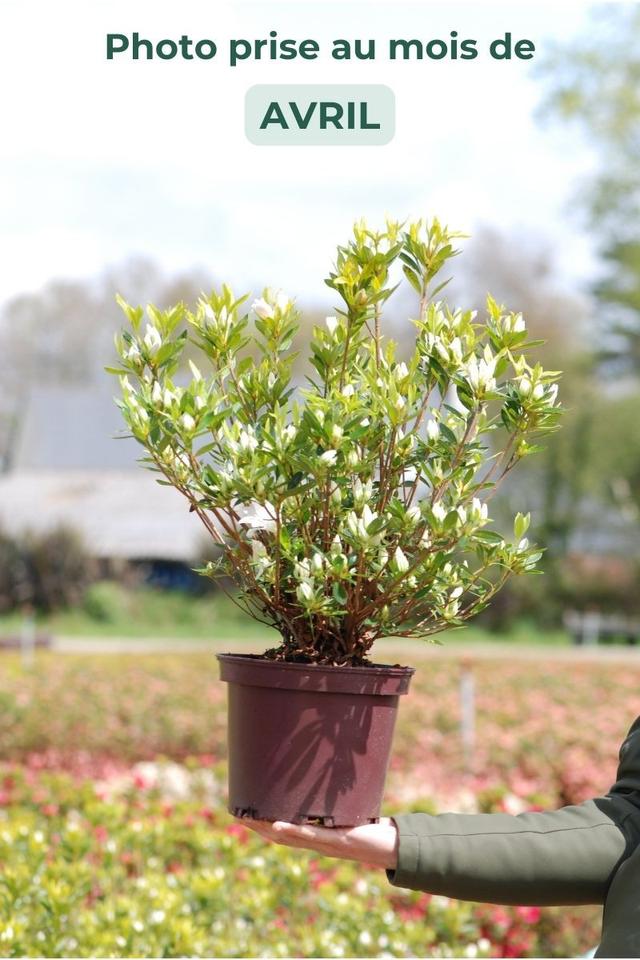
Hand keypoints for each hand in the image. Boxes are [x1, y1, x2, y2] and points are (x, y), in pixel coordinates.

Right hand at [239, 816, 398, 869]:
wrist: (395, 848)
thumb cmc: (374, 830)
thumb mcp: (350, 813)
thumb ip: (336, 803)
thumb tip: (329, 777)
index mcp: (317, 838)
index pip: (284, 833)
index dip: (264, 825)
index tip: (246, 813)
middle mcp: (318, 844)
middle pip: (280, 838)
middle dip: (257, 827)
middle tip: (237, 815)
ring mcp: (326, 845)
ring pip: (290, 839)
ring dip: (267, 829)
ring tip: (248, 819)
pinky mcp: (338, 841)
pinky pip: (311, 837)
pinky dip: (292, 831)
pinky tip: (276, 826)